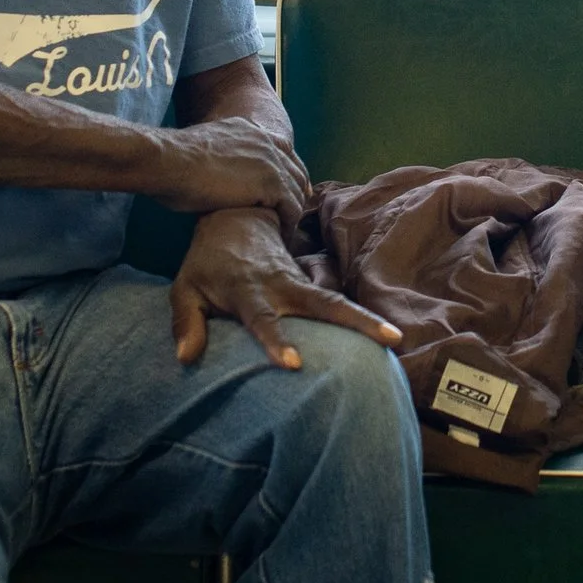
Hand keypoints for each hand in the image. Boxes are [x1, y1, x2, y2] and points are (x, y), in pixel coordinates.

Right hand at [138, 115, 311, 230]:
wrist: (169, 161)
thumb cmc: (171, 162)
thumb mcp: (200, 150)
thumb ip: (215, 158)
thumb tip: (206, 174)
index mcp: (248, 131)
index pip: (282, 149)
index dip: (287, 170)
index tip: (286, 189)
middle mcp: (265, 142)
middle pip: (296, 170)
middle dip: (297, 192)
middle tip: (291, 216)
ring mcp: (271, 161)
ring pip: (297, 191)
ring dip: (293, 213)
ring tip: (285, 233)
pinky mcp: (271, 183)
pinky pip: (292, 208)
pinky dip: (289, 225)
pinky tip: (281, 238)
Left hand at [170, 207, 401, 369]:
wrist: (234, 218)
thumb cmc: (207, 263)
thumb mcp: (186, 289)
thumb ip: (186, 323)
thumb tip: (185, 359)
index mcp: (248, 291)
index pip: (262, 318)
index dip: (275, 340)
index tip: (294, 364)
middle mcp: (281, 286)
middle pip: (322, 304)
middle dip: (353, 323)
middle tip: (386, 340)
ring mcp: (300, 282)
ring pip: (337, 300)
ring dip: (366, 319)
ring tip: (396, 340)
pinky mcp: (310, 282)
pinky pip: (334, 300)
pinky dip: (358, 317)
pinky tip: (384, 336)